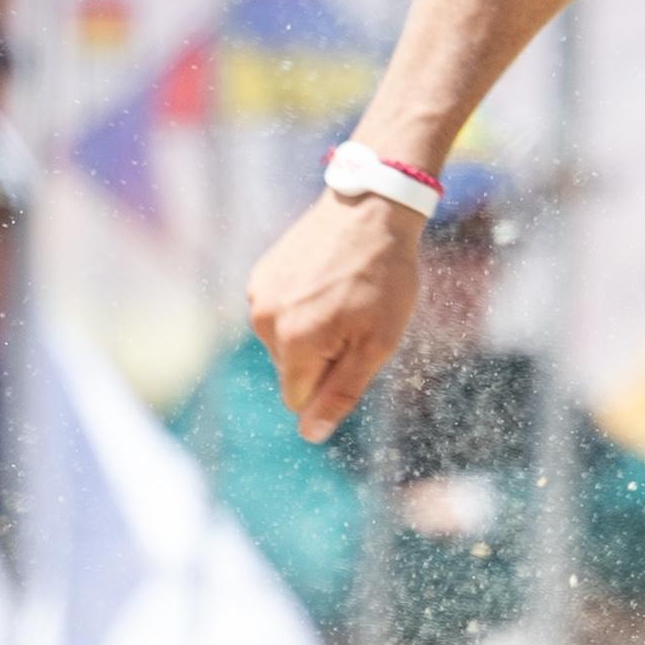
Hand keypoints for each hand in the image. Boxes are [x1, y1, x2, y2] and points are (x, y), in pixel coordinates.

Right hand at [246, 190, 425, 439]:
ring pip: (284, 341)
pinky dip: (301, 304)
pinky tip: (326, 278)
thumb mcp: (377, 344)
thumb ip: (341, 392)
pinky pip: (279, 311)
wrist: (371, 209)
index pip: (299, 398)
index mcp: (293, 343)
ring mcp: (259, 295)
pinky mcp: (260, 274)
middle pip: (291, 369)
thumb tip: (311, 435)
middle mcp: (265, 321)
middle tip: (356, 317)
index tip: (357, 349)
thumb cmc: (384, 279)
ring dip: (312, 329)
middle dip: (323, 355)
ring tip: (342, 293)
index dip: (332, 383)